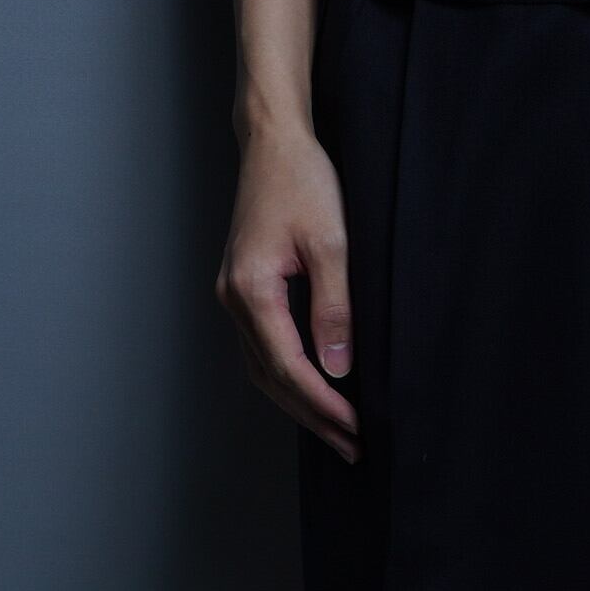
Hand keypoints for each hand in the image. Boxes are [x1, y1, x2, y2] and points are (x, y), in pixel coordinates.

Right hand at [214, 125, 359, 460]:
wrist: (273, 143)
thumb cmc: (303, 182)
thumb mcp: (332, 244)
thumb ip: (335, 308)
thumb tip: (338, 367)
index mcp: (251, 290)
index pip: (290, 367)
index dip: (324, 404)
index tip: (356, 429)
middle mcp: (232, 299)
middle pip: (272, 379)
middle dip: (313, 417)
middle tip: (352, 448)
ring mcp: (233, 296)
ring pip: (263, 371)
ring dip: (299, 405)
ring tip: (337, 433)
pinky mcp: (242, 291)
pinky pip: (262, 350)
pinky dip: (288, 379)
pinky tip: (314, 394)